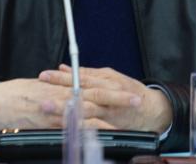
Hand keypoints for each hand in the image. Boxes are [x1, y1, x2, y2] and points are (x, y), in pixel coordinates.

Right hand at [0, 78, 122, 136]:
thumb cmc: (17, 94)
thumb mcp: (42, 86)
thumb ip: (60, 89)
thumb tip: (73, 90)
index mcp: (63, 85)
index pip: (93, 85)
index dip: (113, 88)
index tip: (130, 91)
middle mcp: (62, 95)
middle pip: (95, 96)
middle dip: (117, 100)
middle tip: (137, 101)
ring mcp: (56, 111)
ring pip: (86, 113)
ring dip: (106, 118)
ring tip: (125, 123)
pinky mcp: (48, 125)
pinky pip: (69, 128)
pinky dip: (84, 130)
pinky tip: (96, 135)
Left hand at [39, 65, 171, 133]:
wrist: (153, 109)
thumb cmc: (130, 90)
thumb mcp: (110, 76)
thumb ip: (87, 73)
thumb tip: (64, 67)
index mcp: (105, 80)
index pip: (80, 77)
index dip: (62, 77)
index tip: (45, 75)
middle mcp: (106, 95)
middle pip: (81, 93)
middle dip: (61, 95)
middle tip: (43, 97)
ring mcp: (108, 111)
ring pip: (85, 110)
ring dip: (67, 111)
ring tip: (50, 110)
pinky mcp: (112, 124)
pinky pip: (93, 126)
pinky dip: (80, 126)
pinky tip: (68, 127)